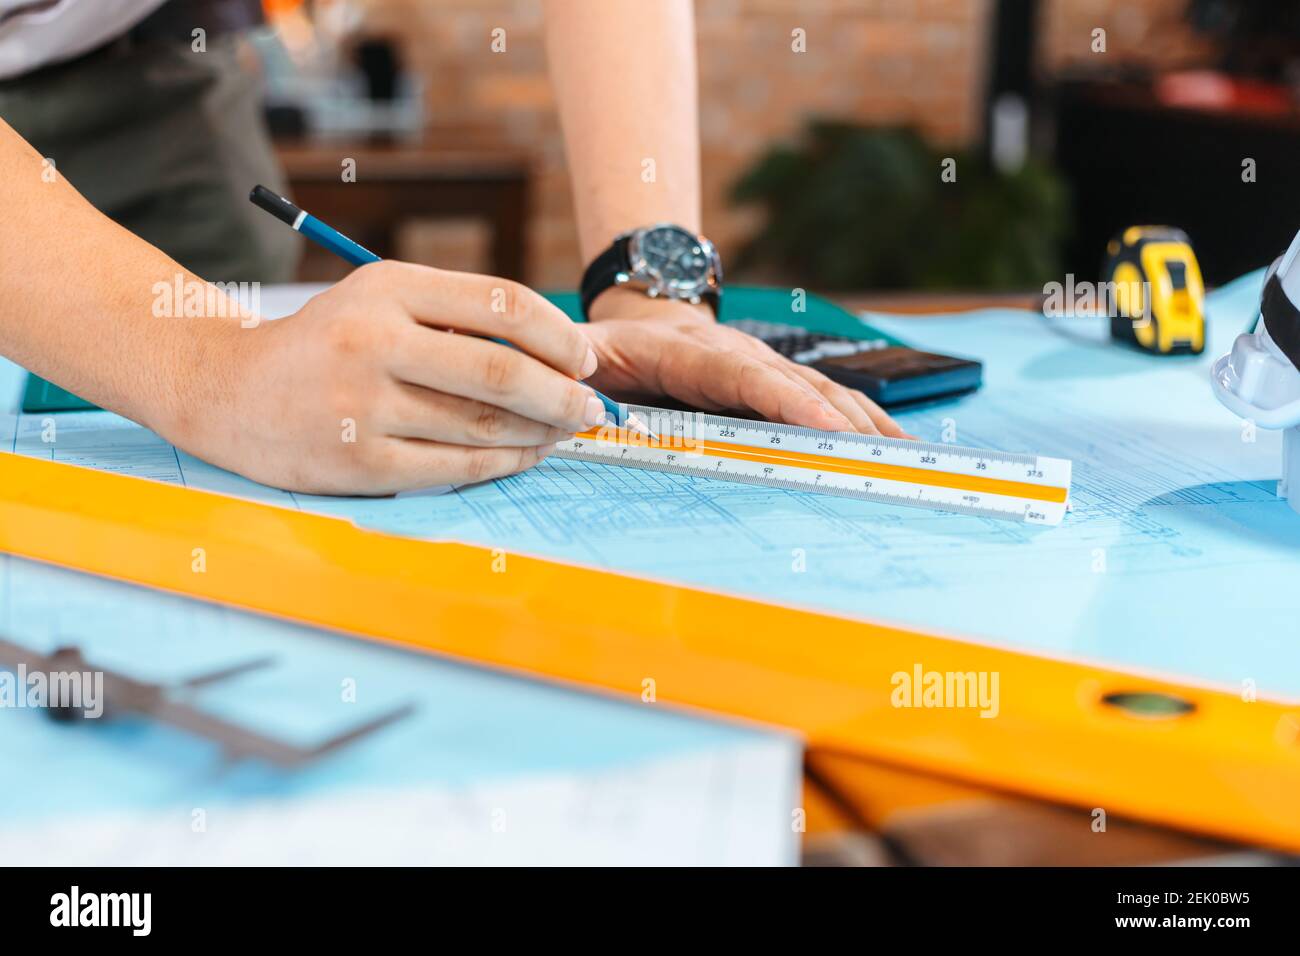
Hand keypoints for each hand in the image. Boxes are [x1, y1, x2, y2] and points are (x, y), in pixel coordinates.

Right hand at [170, 261, 606, 494]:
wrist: (227, 390)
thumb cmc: (326, 343)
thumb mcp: (380, 299)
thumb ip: (456, 313)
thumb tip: (556, 350)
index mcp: (389, 286)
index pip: (502, 303)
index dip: (560, 336)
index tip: (586, 359)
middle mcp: (375, 340)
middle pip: (503, 371)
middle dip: (564, 394)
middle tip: (592, 408)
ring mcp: (364, 405)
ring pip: (485, 425)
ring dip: (540, 433)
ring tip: (564, 432)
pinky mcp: (359, 461)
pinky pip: (456, 467)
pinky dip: (504, 464)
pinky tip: (525, 456)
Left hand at [582, 296, 910, 436]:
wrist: (645, 313)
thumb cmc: (606, 345)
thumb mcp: (577, 351)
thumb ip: (567, 370)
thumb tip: (565, 392)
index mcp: (687, 352)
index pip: (741, 377)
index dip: (783, 401)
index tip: (821, 426)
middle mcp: (736, 355)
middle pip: (795, 386)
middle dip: (840, 421)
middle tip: (880, 457)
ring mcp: (763, 366)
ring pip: (821, 391)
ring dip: (864, 422)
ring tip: (906, 457)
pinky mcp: (779, 381)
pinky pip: (825, 398)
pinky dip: (863, 421)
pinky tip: (896, 445)